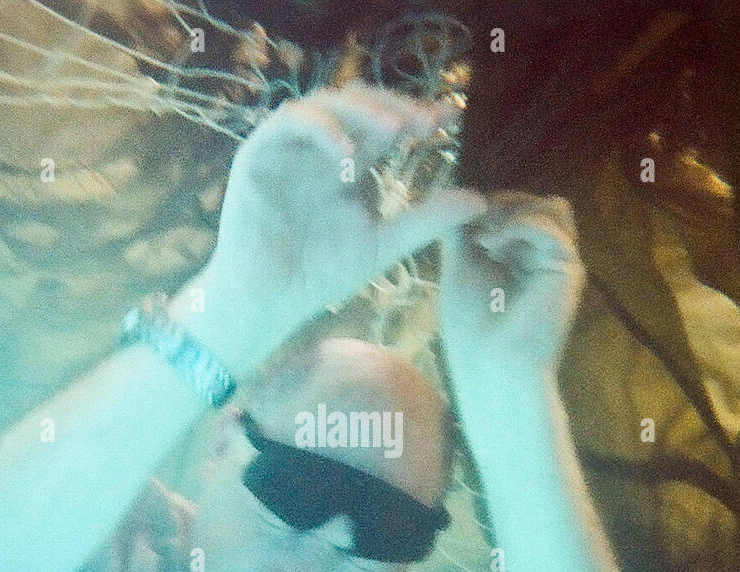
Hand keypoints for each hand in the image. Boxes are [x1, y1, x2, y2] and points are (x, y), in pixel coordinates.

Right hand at [200, 82, 486, 368]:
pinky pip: (288, 122)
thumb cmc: (320, 275)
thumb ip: (426, 220)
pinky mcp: (258, 154)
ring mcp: (288, 149)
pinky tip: (348, 150)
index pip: (385, 127)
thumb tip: (480, 200)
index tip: (449, 117)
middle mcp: (320, 149)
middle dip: (394, 106)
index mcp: (349, 164)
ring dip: (362, 110)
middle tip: (424, 121)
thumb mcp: (384, 244)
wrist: (269, 301)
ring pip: (325, 103)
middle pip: (358, 104)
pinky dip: (321, 128)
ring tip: (394, 130)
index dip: (416, 115)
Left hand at [438, 191, 586, 381]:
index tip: (461, 219)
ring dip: (513, 211)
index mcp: (520, 257)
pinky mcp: (567, 268)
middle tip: (472, 226)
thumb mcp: (459, 268)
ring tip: (484, 236)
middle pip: (536, 202)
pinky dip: (518, 225)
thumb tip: (456, 193)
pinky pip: (549, 225)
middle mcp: (543, 257)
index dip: (489, 204)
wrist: (491, 366)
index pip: (516, 208)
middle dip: (501, 203)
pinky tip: (492, 245)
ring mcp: (558, 262)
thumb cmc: (471, 330)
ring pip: (551, 207)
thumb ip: (461, 232)